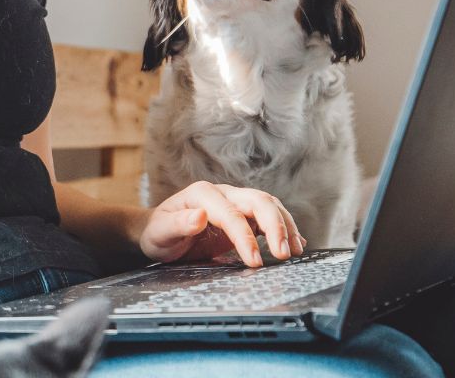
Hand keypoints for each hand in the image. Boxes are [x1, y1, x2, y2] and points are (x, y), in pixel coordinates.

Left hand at [137, 181, 304, 266]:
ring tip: (295, 250)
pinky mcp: (243, 214)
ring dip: (284, 226)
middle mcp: (223, 193)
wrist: (159, 232)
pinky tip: (295, 243)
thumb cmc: (159, 233)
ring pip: (268, 205)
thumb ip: (178, 224)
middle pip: (258, 201)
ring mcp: (235, 201)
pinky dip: (284, 228)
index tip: (255, 261)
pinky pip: (268, 216)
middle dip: (276, 226)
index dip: (246, 237)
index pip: (231, 214)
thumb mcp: (161, 232)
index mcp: (203, 194)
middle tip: (285, 253)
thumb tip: (199, 216)